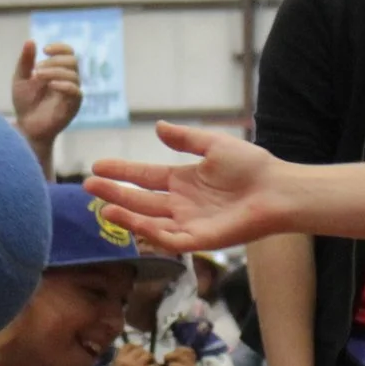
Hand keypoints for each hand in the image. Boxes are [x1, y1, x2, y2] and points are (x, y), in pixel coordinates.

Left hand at [12, 41, 83, 148]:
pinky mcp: (73, 106)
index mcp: (59, 71)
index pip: (68, 52)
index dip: (59, 48)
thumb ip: (25, 61)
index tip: (44, 50)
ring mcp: (72, 93)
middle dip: (55, 61)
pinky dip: (64, 85)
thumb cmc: (25, 103)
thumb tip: (31, 40)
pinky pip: (75, 91)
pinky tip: (51, 85)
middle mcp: (69, 80)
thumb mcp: (21, 79)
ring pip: (73, 74)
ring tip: (37, 76)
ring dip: (55, 71)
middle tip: (37, 69)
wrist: (26, 128)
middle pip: (73, 61)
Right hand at [86, 123, 288, 254]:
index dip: (121, 172)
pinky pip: (169, 239)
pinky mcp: (200, 239)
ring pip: (148, 222)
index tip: (96, 166)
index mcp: (182, 181)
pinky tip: (133, 222)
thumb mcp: (213, 145)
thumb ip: (185, 138)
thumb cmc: (251, 166)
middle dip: (114, 194)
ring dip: (126, 215)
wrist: (277, 189)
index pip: (144, 177)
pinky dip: (150, 232)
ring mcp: (188, 222)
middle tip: (87, 187)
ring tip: (103, 207)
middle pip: (140, 200)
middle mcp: (181, 203)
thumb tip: (157, 126)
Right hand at [108, 341, 158, 365]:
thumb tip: (132, 355)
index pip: (129, 345)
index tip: (139, 351)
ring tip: (152, 365)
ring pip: (148, 356)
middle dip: (145, 354)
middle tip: (148, 360)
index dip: (136, 347)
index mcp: (118, 358)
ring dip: (152, 360)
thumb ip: (122, 360)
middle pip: (140, 349)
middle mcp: (127, 360)